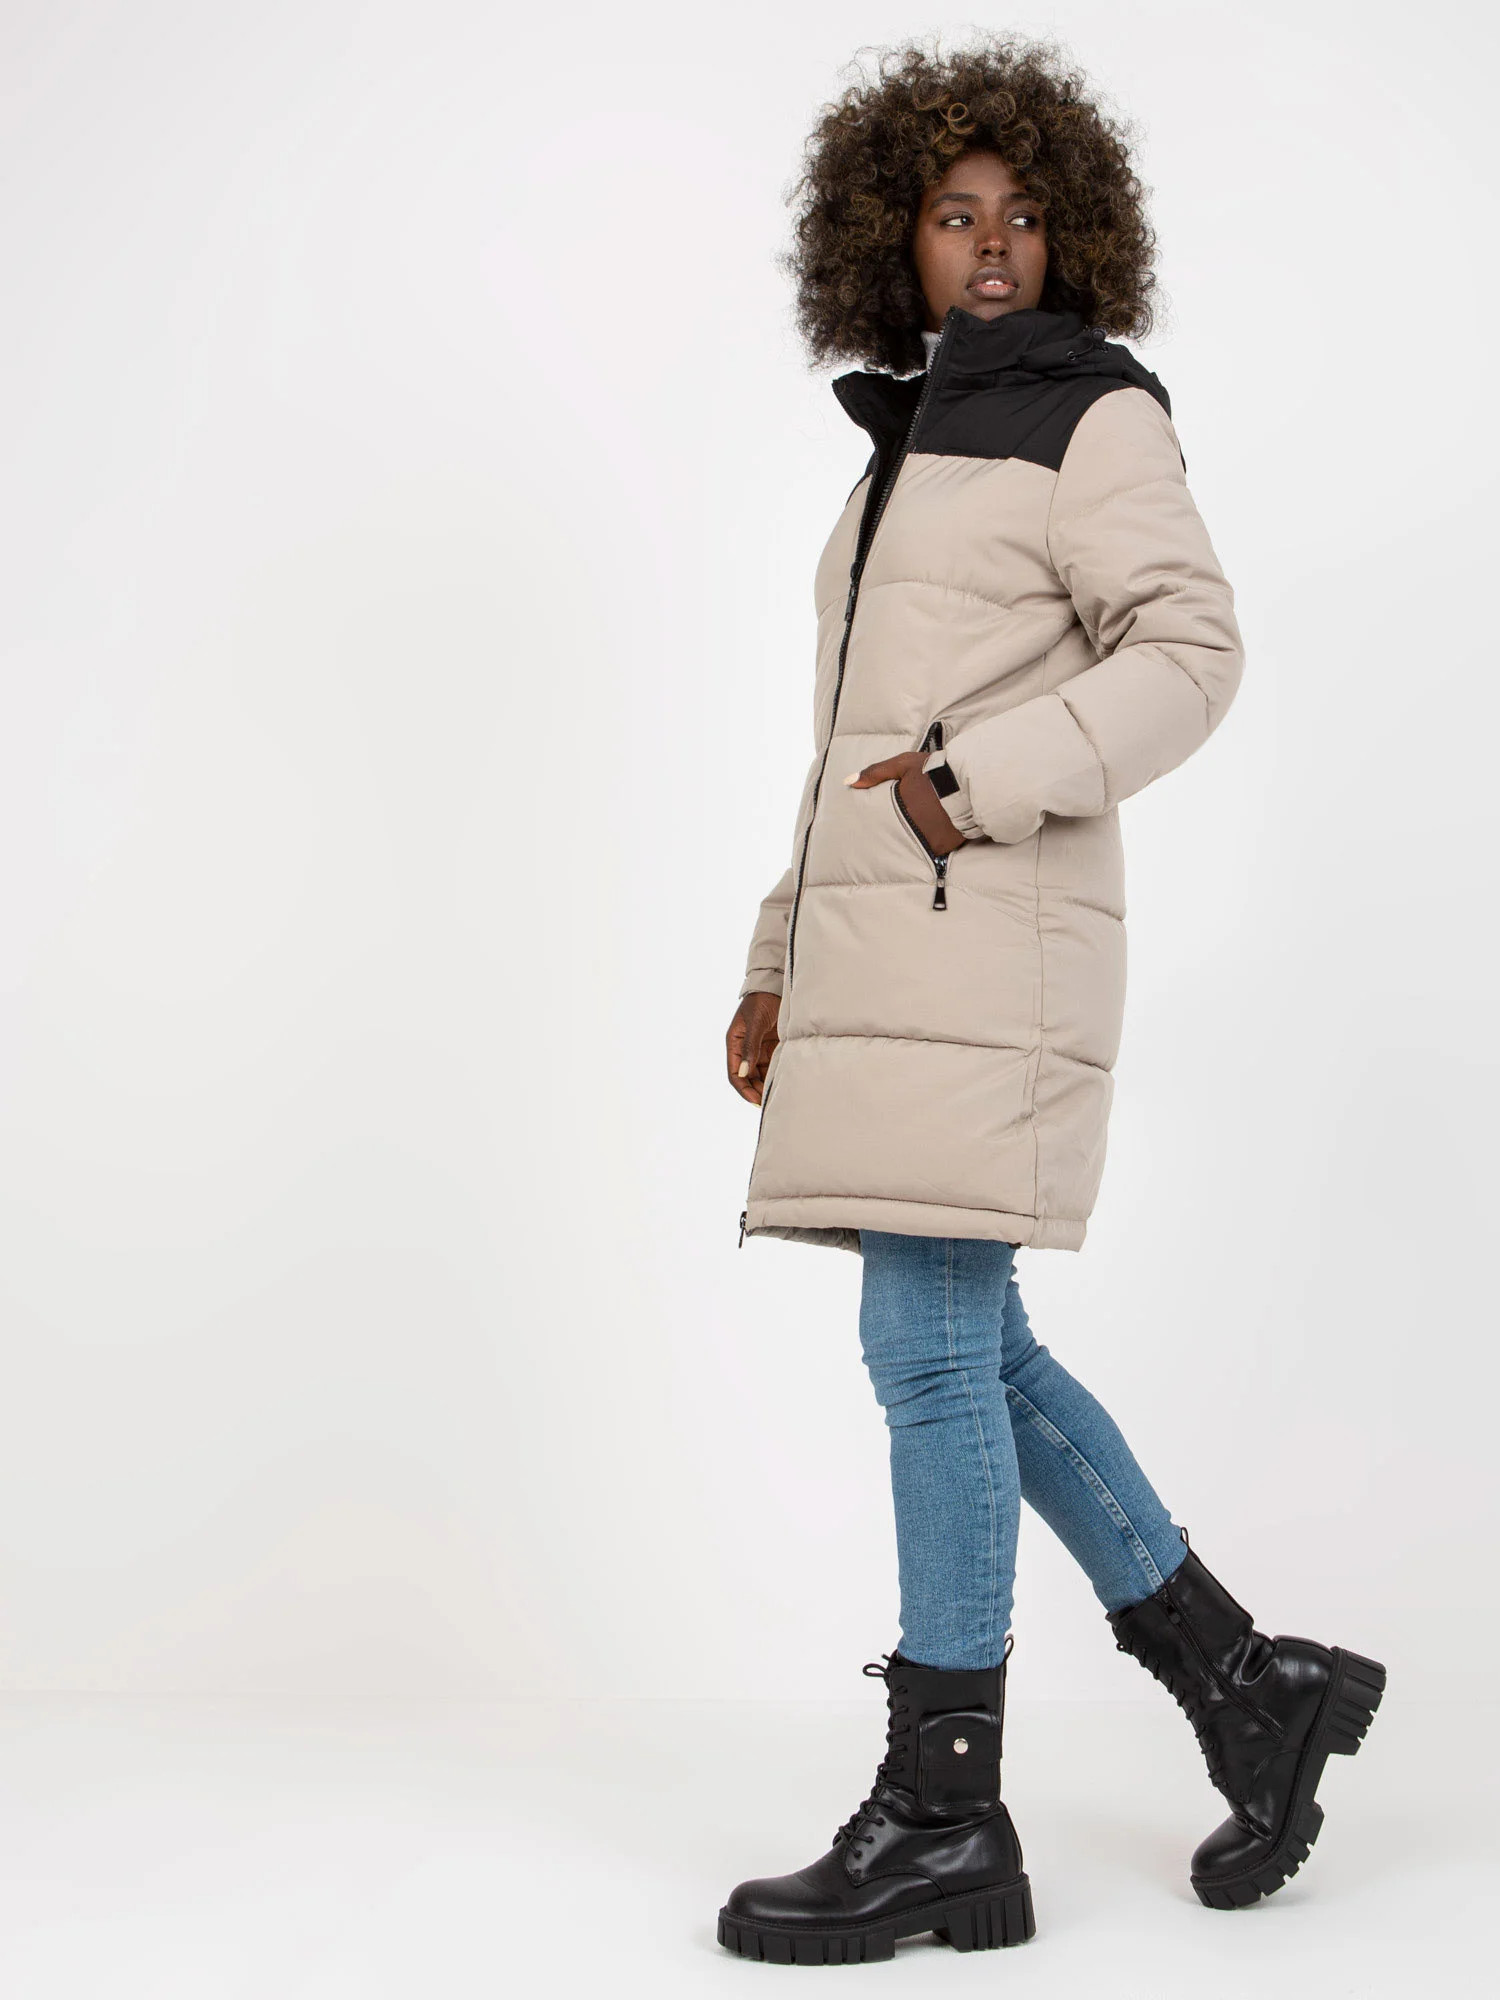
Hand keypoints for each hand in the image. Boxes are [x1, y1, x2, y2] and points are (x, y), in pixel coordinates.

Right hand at [727, 990, 779, 1104]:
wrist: (775, 986)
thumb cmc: (761, 1002)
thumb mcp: (754, 1024)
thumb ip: (749, 1048)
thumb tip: (743, 1072)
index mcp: (734, 1044)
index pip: (735, 1074)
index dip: (744, 1090)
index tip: (756, 1102)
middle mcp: (744, 1050)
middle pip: (747, 1078)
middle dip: (756, 1091)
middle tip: (769, 1103)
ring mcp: (758, 1049)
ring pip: (760, 1075)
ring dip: (766, 1085)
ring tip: (778, 1096)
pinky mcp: (772, 1047)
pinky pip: (772, 1066)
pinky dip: (776, 1075)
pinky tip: (784, 1082)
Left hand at [845, 751, 966, 855]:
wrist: (968, 780)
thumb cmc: (933, 771)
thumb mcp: (903, 764)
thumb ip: (876, 773)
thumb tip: (848, 782)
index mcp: (899, 811)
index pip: (883, 826)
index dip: (881, 829)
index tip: (877, 830)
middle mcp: (912, 830)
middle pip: (899, 839)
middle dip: (898, 837)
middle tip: (896, 837)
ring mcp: (930, 840)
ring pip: (916, 846)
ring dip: (915, 842)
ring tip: (917, 838)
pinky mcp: (947, 845)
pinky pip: (936, 850)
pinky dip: (934, 846)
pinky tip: (934, 839)